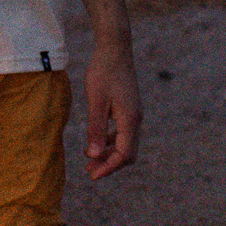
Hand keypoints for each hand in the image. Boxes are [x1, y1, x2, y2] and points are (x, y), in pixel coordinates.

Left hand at [83, 43, 141, 180]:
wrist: (114, 49)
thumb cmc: (103, 72)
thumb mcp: (96, 101)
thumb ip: (95, 129)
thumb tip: (93, 155)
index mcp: (130, 119)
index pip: (124, 154)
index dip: (109, 168)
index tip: (92, 175)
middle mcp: (136, 119)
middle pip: (128, 153)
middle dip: (110, 164)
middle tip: (89, 171)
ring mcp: (133, 114)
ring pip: (125, 144)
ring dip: (109, 154)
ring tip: (89, 160)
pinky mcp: (128, 109)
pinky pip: (122, 133)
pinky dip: (110, 142)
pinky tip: (94, 142)